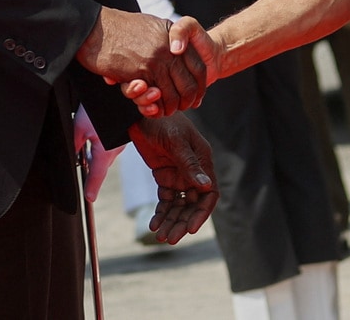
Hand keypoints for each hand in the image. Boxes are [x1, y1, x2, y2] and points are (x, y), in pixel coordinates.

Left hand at [73, 106, 121, 201]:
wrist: (119, 93)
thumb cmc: (101, 107)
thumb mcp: (80, 126)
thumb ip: (74, 145)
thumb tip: (70, 158)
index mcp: (105, 152)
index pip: (97, 175)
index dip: (91, 188)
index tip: (89, 198)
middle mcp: (115, 150)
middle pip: (100, 166)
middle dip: (90, 171)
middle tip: (83, 178)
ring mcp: (119, 143)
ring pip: (104, 156)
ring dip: (94, 158)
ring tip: (83, 156)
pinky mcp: (121, 135)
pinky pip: (108, 148)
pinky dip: (99, 149)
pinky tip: (93, 141)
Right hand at [78, 8, 205, 114]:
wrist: (94, 27)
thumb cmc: (118, 27)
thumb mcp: (150, 25)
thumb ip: (164, 36)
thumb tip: (176, 49)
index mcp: (173, 33)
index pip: (198, 65)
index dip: (199, 84)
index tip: (196, 94)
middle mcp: (169, 46)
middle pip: (190, 82)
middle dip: (189, 100)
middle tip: (184, 107)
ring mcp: (157, 59)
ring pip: (174, 93)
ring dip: (172, 107)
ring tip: (167, 111)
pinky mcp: (142, 71)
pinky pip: (157, 96)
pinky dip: (158, 107)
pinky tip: (155, 108)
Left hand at [128, 113, 216, 243]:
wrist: (140, 112)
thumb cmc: (162, 121)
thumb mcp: (176, 142)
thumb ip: (189, 164)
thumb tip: (206, 187)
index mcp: (203, 161)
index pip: (209, 194)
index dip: (201, 213)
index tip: (191, 229)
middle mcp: (194, 171)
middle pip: (192, 204)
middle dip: (182, 222)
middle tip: (170, 239)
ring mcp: (179, 175)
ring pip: (178, 205)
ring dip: (171, 221)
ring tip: (160, 237)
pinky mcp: (164, 177)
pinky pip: (165, 200)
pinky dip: (160, 213)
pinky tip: (153, 225)